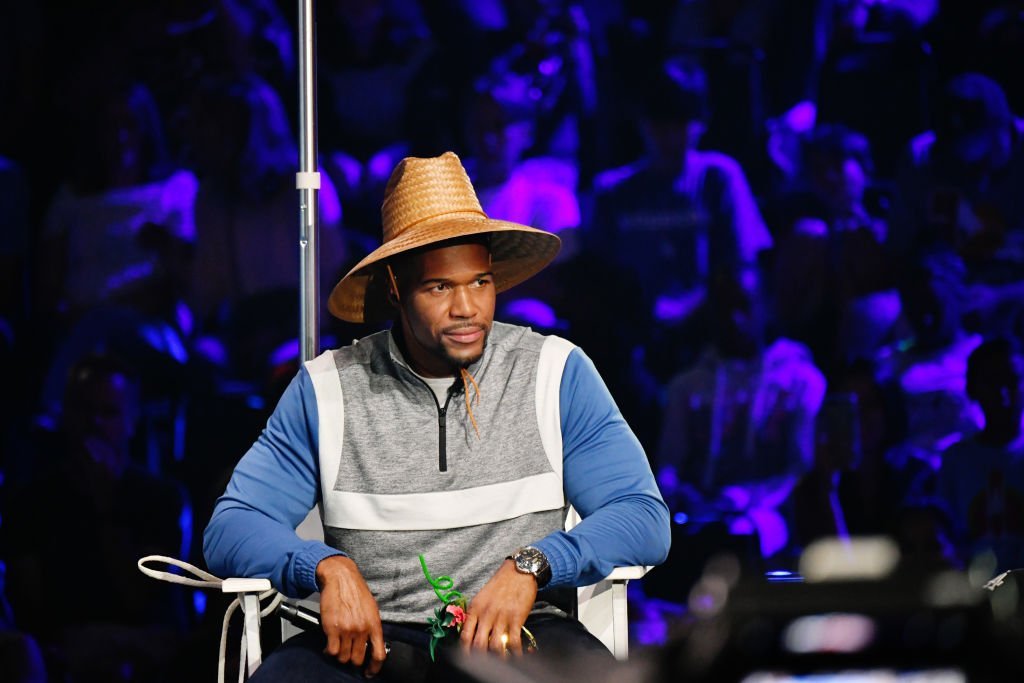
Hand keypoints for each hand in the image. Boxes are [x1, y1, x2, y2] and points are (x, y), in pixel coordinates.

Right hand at [316, 555, 386, 676]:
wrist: (340, 578)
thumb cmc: (355, 591)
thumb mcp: (371, 608)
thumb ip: (372, 627)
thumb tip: (373, 643)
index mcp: (374, 624)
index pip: (379, 655)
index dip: (374, 668)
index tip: (369, 672)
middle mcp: (362, 629)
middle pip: (358, 659)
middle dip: (353, 660)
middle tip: (349, 654)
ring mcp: (347, 630)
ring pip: (343, 657)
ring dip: (340, 655)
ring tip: (338, 647)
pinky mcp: (332, 629)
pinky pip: (331, 651)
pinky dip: (329, 651)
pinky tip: (329, 645)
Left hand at [460, 560, 536, 655]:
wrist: (519, 571)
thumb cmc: (500, 584)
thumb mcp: (482, 597)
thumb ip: (475, 614)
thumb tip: (470, 633)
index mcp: (475, 608)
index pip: (465, 635)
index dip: (464, 651)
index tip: (467, 659)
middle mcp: (486, 614)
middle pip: (478, 645)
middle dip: (480, 659)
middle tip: (484, 665)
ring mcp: (501, 617)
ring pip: (495, 646)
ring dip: (498, 659)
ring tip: (501, 664)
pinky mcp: (516, 618)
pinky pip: (513, 641)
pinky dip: (515, 653)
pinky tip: (517, 656)